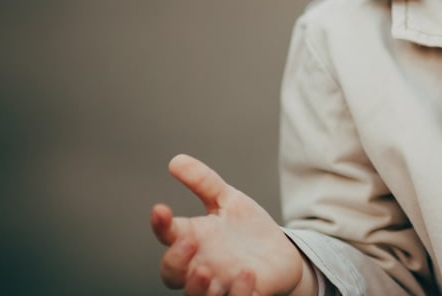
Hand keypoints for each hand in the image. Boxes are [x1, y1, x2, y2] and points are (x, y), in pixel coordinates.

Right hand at [151, 154, 307, 295]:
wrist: (280, 254)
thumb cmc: (247, 229)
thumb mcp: (229, 201)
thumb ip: (204, 182)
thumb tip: (175, 160)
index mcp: (193, 240)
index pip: (167, 236)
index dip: (160, 225)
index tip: (160, 209)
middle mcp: (200, 266)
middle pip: (172, 274)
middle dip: (176, 261)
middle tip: (188, 242)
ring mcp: (221, 285)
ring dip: (198, 287)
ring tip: (206, 270)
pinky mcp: (245, 295)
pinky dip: (239, 292)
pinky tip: (248, 274)